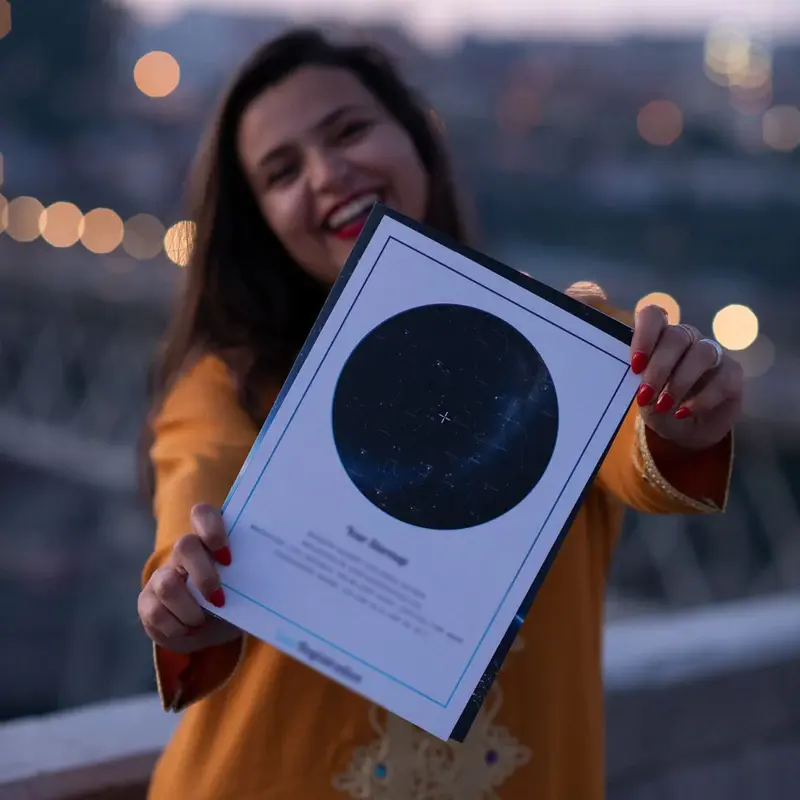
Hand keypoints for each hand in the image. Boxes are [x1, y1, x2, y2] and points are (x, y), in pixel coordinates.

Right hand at [138, 504, 241, 653]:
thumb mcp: (247, 588)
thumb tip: (277, 580)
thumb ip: (255, 577)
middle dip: (204, 575)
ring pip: (167, 584)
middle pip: (185, 546)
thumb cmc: (236, 599)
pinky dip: (176, 627)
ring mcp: (162, 575)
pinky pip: (156, 612)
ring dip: (190, 610)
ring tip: (202, 621)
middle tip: (219, 599)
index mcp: (211, 539)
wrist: (211, 629)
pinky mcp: (147, 601)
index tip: (227, 557)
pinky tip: (188, 630)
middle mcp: (185, 552)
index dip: (211, 529)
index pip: (203, 514)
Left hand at [630, 305, 743, 450]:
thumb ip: (639, 381)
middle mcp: (687, 338)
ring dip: (680, 382)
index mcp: (659, 336)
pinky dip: (701, 399)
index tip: (635, 365)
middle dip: (658, 368)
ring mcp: (713, 353)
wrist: (685, 432)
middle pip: (676, 337)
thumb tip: (638, 376)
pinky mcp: (733, 373)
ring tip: (663, 406)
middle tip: (645, 395)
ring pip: (702, 353)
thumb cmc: (658, 406)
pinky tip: (684, 412)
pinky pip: (722, 380)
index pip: (653, 317)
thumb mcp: (643, 396)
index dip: (644, 336)